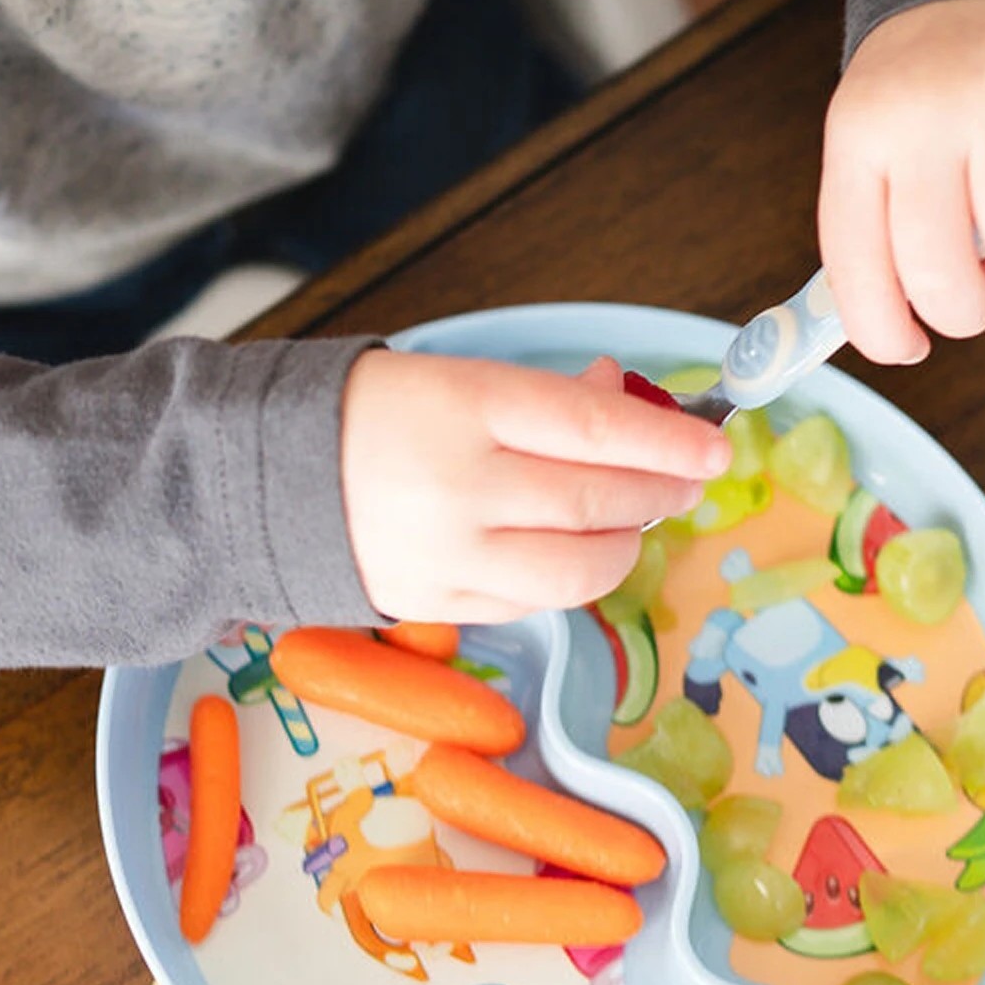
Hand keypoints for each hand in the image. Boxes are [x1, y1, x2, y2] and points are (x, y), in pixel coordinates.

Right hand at [339, 350, 728, 621]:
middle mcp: (458, 486)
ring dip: (623, 544)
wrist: (269, 476)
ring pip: (576, 568)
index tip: (715, 446)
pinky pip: (534, 600)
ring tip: (632, 519)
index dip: (667, 441)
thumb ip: (549, 399)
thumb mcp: (458, 379)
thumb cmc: (375, 417)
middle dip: (658, 490)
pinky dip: (569, 577)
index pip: (594, 429)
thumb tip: (633, 406)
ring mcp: (448, 555)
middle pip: (594, 500)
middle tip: (687, 479)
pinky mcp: (437, 604)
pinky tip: (572, 548)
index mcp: (464, 406)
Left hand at [818, 0, 984, 364]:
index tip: (910, 347)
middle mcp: (926, 113)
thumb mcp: (874, 139)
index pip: (857, 268)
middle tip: (982, 284)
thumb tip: (893, 335)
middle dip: (967, 311)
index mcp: (860, 136)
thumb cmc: (927, 86)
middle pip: (942, 274)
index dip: (883, 331)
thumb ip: (877, 227)